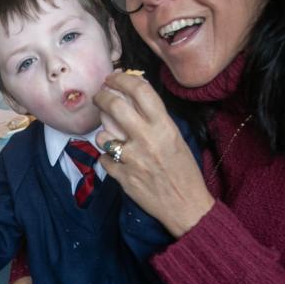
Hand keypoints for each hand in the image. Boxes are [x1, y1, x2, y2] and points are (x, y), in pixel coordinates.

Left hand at [93, 72, 212, 236]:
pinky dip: (108, 159)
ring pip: (102, 135)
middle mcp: (146, 139)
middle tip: (99, 96)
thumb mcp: (174, 137)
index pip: (140, 91)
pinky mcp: (121, 176)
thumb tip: (130, 96)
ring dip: (104, 135)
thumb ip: (153, 118)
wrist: (186, 205)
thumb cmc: (182, 169)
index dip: (121, 79)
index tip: (112, 78)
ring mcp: (131, 158)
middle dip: (101, 96)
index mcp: (163, 126)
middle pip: (114, 106)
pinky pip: (103, 159)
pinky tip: (118, 162)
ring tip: (113, 140)